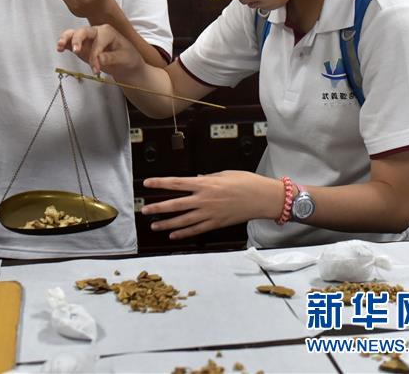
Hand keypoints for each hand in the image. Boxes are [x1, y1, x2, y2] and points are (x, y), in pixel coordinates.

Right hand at [57, 23, 144, 76]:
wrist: (125, 63)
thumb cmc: (127, 57)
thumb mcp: (124, 59)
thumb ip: (111, 58)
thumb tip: (99, 59)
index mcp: (108, 32)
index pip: (98, 43)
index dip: (95, 56)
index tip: (96, 70)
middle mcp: (96, 32)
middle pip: (84, 32)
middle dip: (78, 40)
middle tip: (77, 51)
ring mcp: (88, 39)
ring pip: (74, 34)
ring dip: (66, 39)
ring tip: (60, 46)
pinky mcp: (82, 46)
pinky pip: (71, 42)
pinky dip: (64, 44)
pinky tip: (60, 48)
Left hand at [140, 171, 283, 240]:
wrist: (264, 198)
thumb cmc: (246, 182)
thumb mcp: (224, 174)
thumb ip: (207, 178)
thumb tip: (195, 180)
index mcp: (205, 184)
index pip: (177, 183)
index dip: (160, 183)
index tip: (147, 183)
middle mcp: (204, 199)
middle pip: (176, 204)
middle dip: (158, 207)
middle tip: (144, 210)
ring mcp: (210, 213)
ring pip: (183, 220)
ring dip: (167, 224)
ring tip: (154, 226)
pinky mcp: (217, 223)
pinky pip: (197, 230)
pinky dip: (184, 233)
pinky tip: (173, 235)